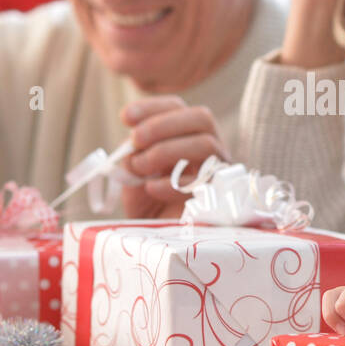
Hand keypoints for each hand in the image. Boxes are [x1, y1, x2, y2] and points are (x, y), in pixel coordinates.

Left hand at [119, 96, 226, 218]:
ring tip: (140, 168)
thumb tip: (134, 144)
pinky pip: (204, 181)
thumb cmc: (147, 200)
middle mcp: (209, 148)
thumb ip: (134, 152)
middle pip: (201, 118)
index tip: (125, 118)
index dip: (153, 108)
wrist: (157, 237)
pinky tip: (151, 189)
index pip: (179, 108)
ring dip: (167, 150)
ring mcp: (218, 171)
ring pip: (206, 144)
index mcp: (187, 135)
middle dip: (163, 125)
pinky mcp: (219, 197)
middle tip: (135, 141)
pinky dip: (171, 182)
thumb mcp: (133, 171)